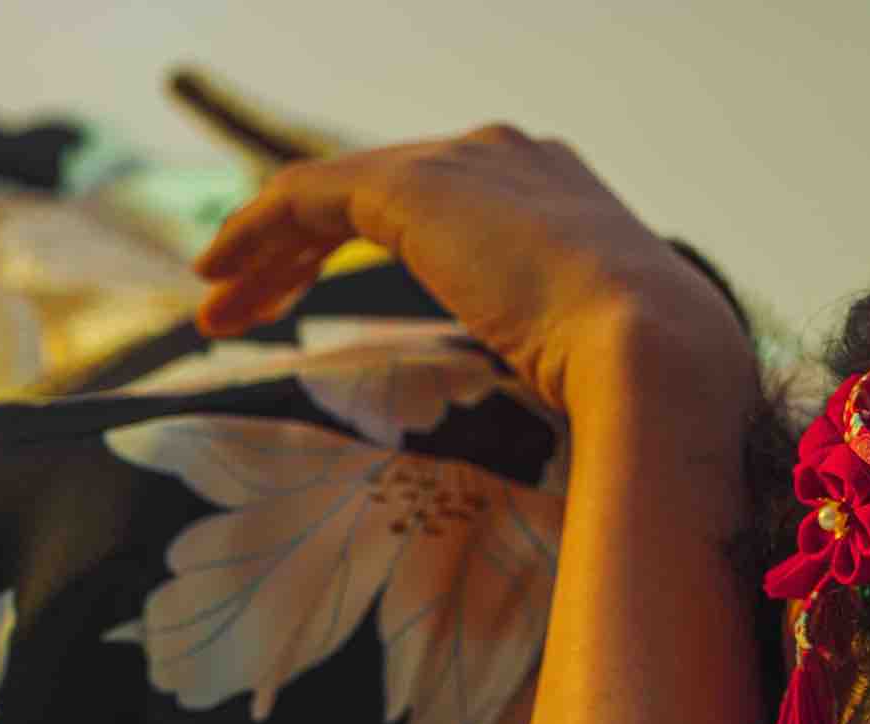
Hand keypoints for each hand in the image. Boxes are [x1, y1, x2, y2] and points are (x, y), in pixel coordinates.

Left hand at [189, 122, 755, 418]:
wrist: (653, 353)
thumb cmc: (637, 386)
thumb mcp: (589, 358)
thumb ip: (553, 355)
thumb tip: (558, 420)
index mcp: (552, 193)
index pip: (436, 207)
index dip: (370, 254)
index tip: (325, 308)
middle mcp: (505, 157)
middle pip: (373, 190)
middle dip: (301, 252)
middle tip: (246, 310)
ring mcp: (462, 161)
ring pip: (331, 193)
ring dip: (265, 253)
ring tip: (216, 312)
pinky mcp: (414, 186)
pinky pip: (305, 196)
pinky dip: (255, 233)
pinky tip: (219, 280)